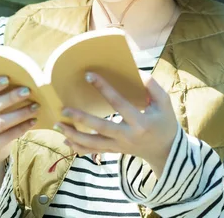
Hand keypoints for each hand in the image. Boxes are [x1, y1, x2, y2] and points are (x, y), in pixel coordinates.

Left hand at [54, 71, 178, 176]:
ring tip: (57, 125)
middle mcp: (127, 136)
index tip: (88, 75)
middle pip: (100, 128)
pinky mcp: (114, 151)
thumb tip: (137, 72)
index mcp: (140, 122)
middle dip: (80, 119)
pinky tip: (65, 141)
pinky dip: (78, 148)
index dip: (103, 88)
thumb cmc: (164, 122)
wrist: (165, 150)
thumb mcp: (165, 103)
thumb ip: (152, 87)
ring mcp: (119, 146)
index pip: (119, 103)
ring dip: (74, 135)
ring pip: (93, 143)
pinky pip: (94, 151)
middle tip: (63, 109)